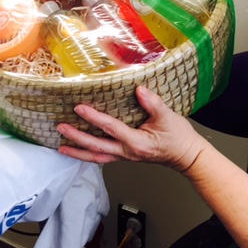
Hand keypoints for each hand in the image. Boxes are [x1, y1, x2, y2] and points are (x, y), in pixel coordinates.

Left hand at [57, 86, 206, 171]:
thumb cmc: (178, 138)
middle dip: (77, 138)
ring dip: (78, 151)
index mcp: (136, 142)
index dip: (94, 118)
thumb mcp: (169, 118)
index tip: (79, 108)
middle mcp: (127, 152)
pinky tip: (78, 150)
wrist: (187, 157)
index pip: (111, 128)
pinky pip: (103, 157)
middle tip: (60, 127)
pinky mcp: (125, 156)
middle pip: (97, 147)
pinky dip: (88, 154)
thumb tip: (139, 90)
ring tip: (61, 146)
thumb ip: (154, 104)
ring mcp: (124, 156)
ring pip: (97, 157)